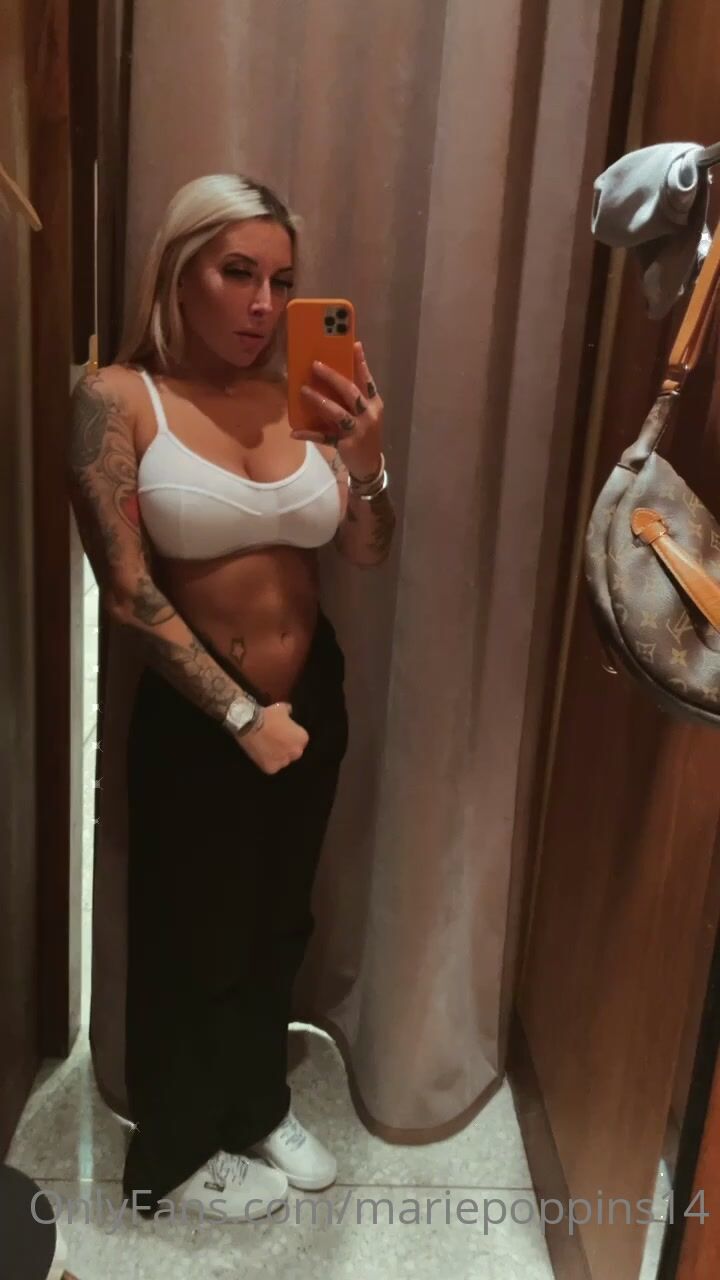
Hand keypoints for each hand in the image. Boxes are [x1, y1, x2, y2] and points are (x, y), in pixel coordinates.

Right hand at [235, 702, 308, 773]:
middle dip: (286, 748)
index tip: (283, 733)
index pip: (300, 741)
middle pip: (293, 753)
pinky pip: (271, 767)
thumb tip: (290, 711)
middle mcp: (296, 752)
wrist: (249, 723)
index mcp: (302, 738)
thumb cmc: (267, 715)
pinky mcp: (271, 768)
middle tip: (275, 741)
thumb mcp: (281, 708)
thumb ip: (289, 711)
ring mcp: (283, 762)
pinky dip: (267, 762)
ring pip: (282, 761)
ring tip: (266, 748)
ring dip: (277, 756)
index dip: (291, 737)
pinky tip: (261, 754)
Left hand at [292, 340, 383, 480]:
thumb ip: (355, 398)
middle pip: (350, 392)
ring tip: (303, 390)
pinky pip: (324, 438)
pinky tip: (294, 432)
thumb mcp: (366, 414)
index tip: (354, 344)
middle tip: (315, 365)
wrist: (369, 464)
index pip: (367, 380)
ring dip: (319, 400)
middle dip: (332, 377)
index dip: (361, 363)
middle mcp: (368, 415)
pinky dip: (309, 434)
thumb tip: (333, 375)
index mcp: (374, 403)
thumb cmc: (365, 433)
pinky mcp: (346, 444)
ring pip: (336, 412)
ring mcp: (358, 430)